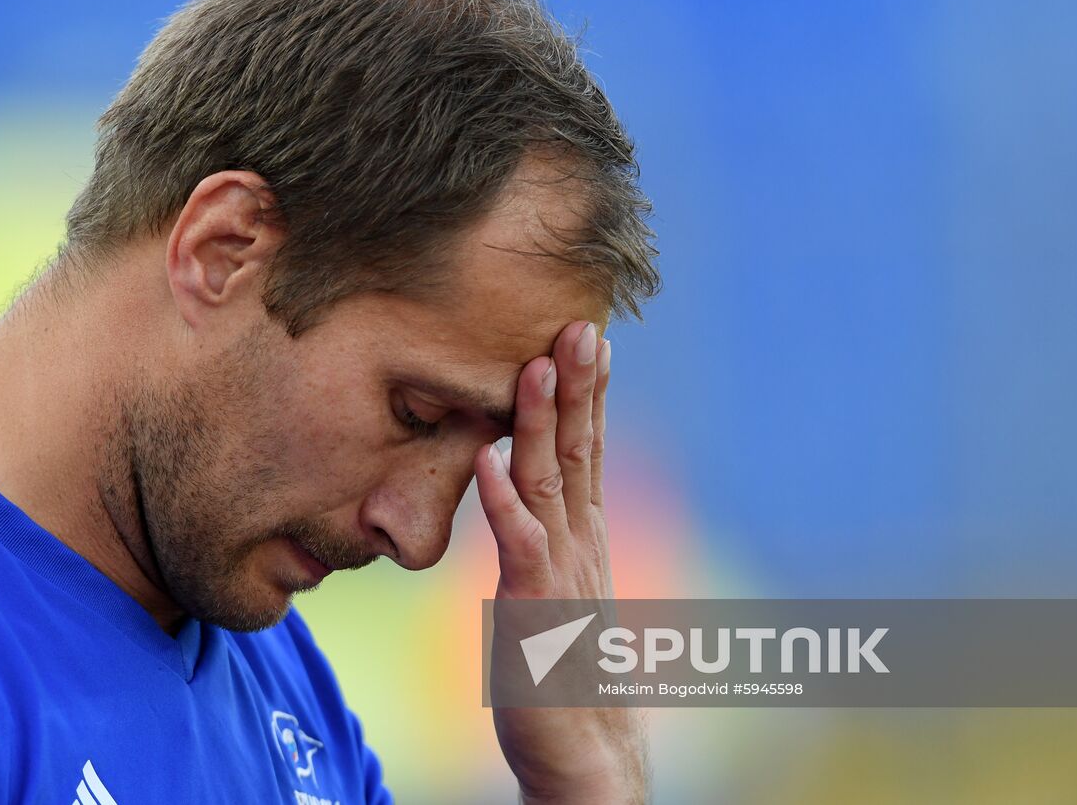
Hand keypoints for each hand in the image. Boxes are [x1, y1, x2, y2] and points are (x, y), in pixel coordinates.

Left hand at [474, 320, 647, 803]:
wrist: (584, 751)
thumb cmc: (565, 669)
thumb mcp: (555, 588)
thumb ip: (546, 537)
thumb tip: (525, 493)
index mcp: (583, 534)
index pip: (585, 451)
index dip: (585, 394)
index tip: (586, 338)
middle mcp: (580, 543)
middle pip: (578, 450)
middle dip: (578, 386)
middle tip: (580, 324)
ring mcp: (562, 572)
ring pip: (551, 483)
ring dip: (542, 423)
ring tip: (536, 366)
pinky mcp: (537, 610)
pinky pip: (520, 546)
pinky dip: (505, 502)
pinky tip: (490, 460)